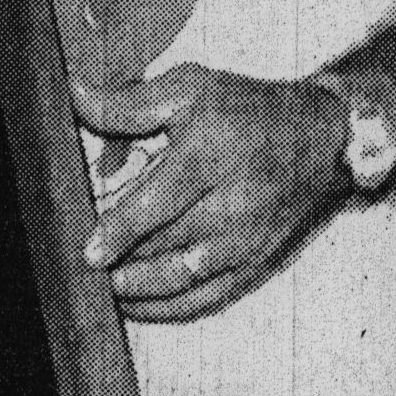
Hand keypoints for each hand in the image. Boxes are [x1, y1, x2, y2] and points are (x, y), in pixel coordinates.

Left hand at [73, 65, 346, 323]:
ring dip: (137, 290)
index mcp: (210, 156)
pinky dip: (167, 307)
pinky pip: (206, 297)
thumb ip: (129, 103)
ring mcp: (245, 240)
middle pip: (165, 246)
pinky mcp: (253, 263)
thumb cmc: (246, 110)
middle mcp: (233, 205)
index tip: (89, 252)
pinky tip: (132, 305)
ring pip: (182, 278)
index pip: (158, 203)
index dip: (120, 231)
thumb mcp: (190, 88)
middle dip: (120, 261)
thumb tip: (74, 94)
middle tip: (77, 269)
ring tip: (101, 288)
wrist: (321, 139)